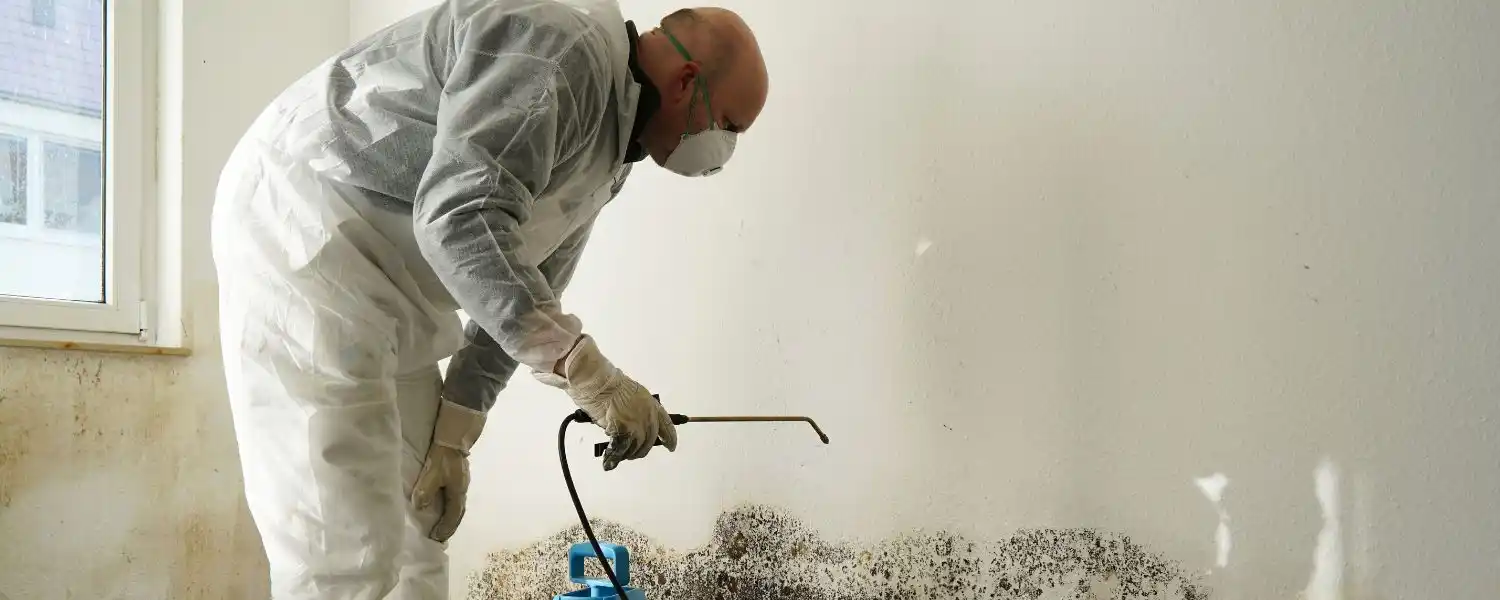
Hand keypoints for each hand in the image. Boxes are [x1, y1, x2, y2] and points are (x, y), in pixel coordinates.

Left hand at [412, 399, 484, 541]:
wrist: (454, 437)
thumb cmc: (443, 457)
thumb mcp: (432, 474)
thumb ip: (425, 491)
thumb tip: (420, 507)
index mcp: (458, 492)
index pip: (452, 516)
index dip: (445, 528)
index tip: (436, 539)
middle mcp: (462, 490)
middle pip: (457, 513)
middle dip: (449, 526)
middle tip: (440, 537)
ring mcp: (461, 483)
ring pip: (457, 506)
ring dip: (450, 517)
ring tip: (441, 525)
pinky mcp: (458, 477)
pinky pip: (454, 498)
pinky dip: (449, 507)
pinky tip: (442, 506)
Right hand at [535, 335, 676, 469]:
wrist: (596, 380)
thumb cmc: (607, 382)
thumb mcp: (630, 394)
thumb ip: (636, 409)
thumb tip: (633, 422)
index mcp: (651, 403)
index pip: (666, 424)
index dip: (670, 438)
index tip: (671, 446)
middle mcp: (647, 414)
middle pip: (649, 440)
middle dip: (641, 449)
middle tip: (633, 453)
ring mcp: (636, 423)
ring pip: (636, 447)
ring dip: (627, 454)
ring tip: (619, 454)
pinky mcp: (623, 430)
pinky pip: (620, 449)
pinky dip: (613, 457)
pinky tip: (609, 461)